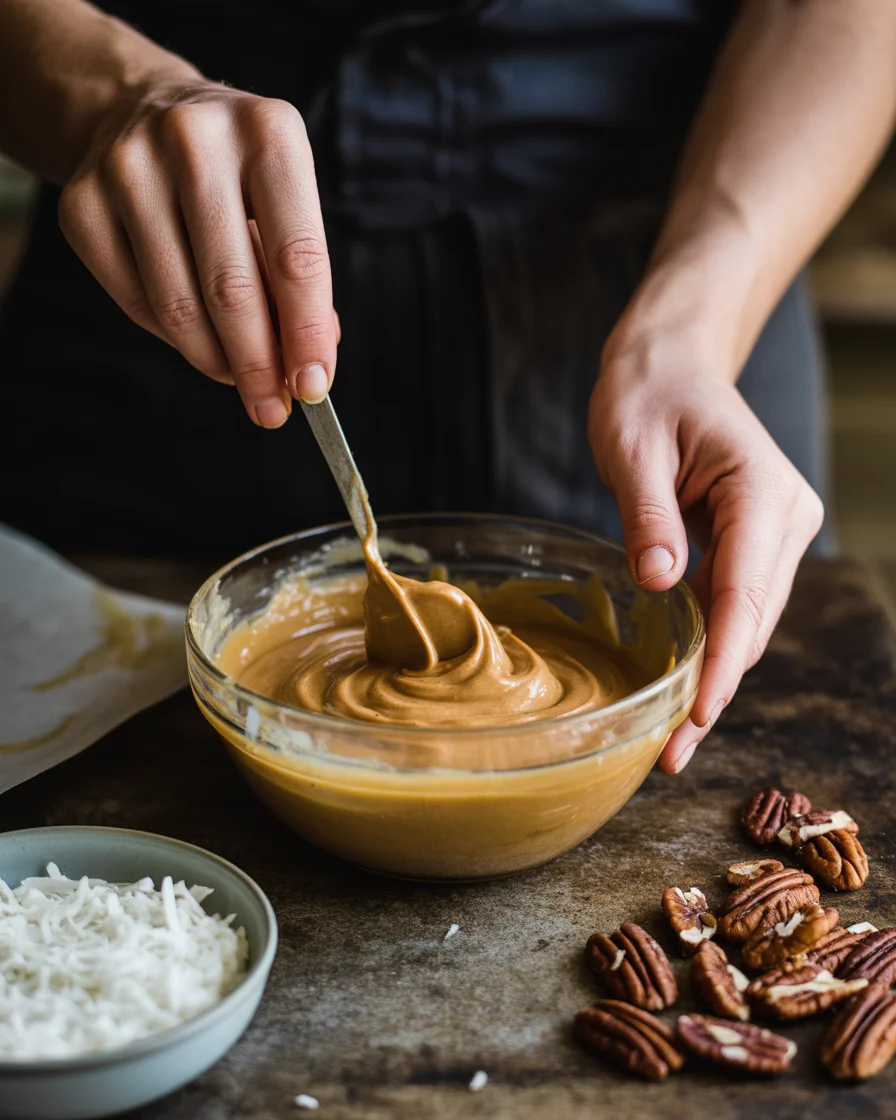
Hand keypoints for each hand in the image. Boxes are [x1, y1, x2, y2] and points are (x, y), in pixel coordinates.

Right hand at [58, 81, 337, 426]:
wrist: (144, 110)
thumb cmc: (235, 172)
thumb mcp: (284, 200)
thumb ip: (300, 277)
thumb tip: (312, 360)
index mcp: (267, 133)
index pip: (296, 257)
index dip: (306, 333)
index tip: (314, 385)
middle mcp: (194, 140)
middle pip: (231, 288)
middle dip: (258, 364)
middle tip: (272, 407)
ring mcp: (129, 168)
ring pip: (179, 304)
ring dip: (215, 360)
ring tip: (239, 380)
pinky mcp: (82, 203)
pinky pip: (136, 302)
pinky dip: (172, 337)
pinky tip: (196, 339)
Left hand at [589, 335, 823, 773]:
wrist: (670, 362)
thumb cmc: (647, 392)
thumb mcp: (632, 447)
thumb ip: (648, 516)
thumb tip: (663, 585)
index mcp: (761, 492)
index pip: (746, 594)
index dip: (723, 663)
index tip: (698, 717)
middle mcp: (785, 518)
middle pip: (753, 621)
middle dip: (714, 689)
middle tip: (668, 754)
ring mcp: (776, 532)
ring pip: (748, 621)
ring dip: (714, 677)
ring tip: (668, 738)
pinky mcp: (756, 542)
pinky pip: (734, 604)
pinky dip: (709, 646)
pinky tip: (680, 685)